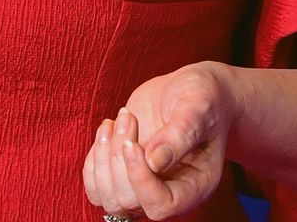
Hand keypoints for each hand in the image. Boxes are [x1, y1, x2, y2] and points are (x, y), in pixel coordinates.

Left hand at [83, 61, 239, 218]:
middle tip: (129, 116)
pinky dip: (93, 161)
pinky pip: (96, 188)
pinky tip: (107, 129)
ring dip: (103, 159)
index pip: (161, 206)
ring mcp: (144, 185)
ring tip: (116, 121)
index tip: (132, 144)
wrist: (190, 90)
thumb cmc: (203, 98)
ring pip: (108, 198)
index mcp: (196, 185)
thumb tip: (153, 162)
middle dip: (119, 159)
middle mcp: (169, 191)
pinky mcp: (125, 174)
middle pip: (128, 201)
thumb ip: (180, 135)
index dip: (140, 180)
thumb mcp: (198, 109)